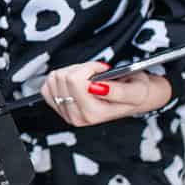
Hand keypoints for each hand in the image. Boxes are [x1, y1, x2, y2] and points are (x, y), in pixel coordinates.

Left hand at [40, 62, 172, 126]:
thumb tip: (95, 87)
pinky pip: (47, 85)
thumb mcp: (135, 91)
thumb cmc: (136, 93)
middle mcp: (77, 117)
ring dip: (72, 72)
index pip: (74, 81)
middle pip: (62, 78)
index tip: (103, 70)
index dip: (90, 68)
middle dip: (81, 69)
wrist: (136, 99)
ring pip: (53, 78)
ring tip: (89, 78)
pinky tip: (77, 82)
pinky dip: (61, 78)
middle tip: (97, 75)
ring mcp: (66, 112)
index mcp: (92, 114)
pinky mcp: (58, 105)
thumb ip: (117, 91)